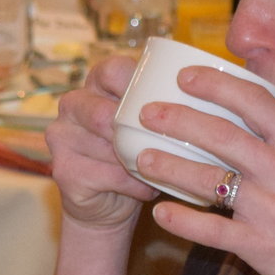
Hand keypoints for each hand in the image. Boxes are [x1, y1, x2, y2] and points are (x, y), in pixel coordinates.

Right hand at [42, 48, 158, 231]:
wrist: (108, 205)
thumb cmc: (137, 155)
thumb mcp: (149, 124)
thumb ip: (165, 105)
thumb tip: (212, 92)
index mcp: (94, 84)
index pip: (113, 70)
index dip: (139, 84)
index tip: (166, 103)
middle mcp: (72, 105)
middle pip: (103, 110)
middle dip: (137, 130)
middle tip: (165, 143)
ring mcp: (61, 137)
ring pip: (107, 144)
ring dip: (141, 159)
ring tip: (163, 168)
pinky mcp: (63, 169)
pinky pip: (108, 174)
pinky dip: (135, 184)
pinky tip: (148, 188)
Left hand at [133, 65, 274, 274]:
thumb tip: (249, 108)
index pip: (255, 101)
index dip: (216, 85)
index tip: (186, 77)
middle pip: (223, 136)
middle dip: (179, 120)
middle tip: (147, 113)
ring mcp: (271, 209)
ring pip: (211, 181)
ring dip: (171, 168)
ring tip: (142, 159)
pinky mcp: (259, 246)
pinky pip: (213, 231)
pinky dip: (184, 222)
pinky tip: (161, 214)